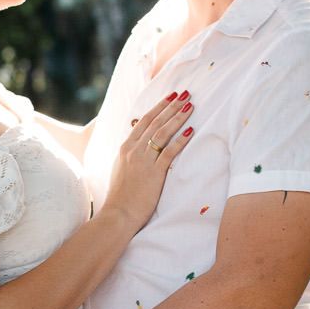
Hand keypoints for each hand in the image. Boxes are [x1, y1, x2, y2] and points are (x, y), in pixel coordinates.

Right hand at [104, 90, 192, 229]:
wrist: (118, 214)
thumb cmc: (121, 195)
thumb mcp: (121, 169)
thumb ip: (129, 154)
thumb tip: (137, 143)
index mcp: (125, 148)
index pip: (144, 121)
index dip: (159, 107)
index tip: (171, 97)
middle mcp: (133, 150)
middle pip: (155, 122)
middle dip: (171, 107)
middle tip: (185, 94)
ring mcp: (143, 160)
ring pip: (162, 133)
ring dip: (177, 118)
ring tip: (190, 107)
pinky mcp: (154, 173)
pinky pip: (169, 152)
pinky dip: (180, 140)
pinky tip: (190, 131)